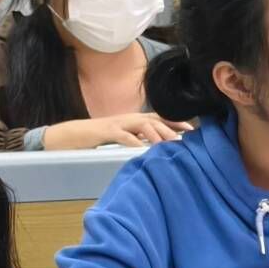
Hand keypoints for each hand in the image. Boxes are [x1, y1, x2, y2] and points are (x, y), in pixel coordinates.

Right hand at [43, 113, 193, 149]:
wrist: (75, 133)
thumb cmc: (103, 136)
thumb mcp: (127, 134)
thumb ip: (142, 136)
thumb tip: (161, 144)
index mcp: (136, 119)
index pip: (161, 118)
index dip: (177, 123)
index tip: (193, 130)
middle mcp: (131, 118)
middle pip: (155, 120)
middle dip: (171, 129)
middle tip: (184, 140)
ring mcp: (119, 123)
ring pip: (143, 125)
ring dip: (157, 134)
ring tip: (168, 145)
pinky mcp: (107, 131)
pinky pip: (123, 136)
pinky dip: (134, 142)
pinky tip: (143, 150)